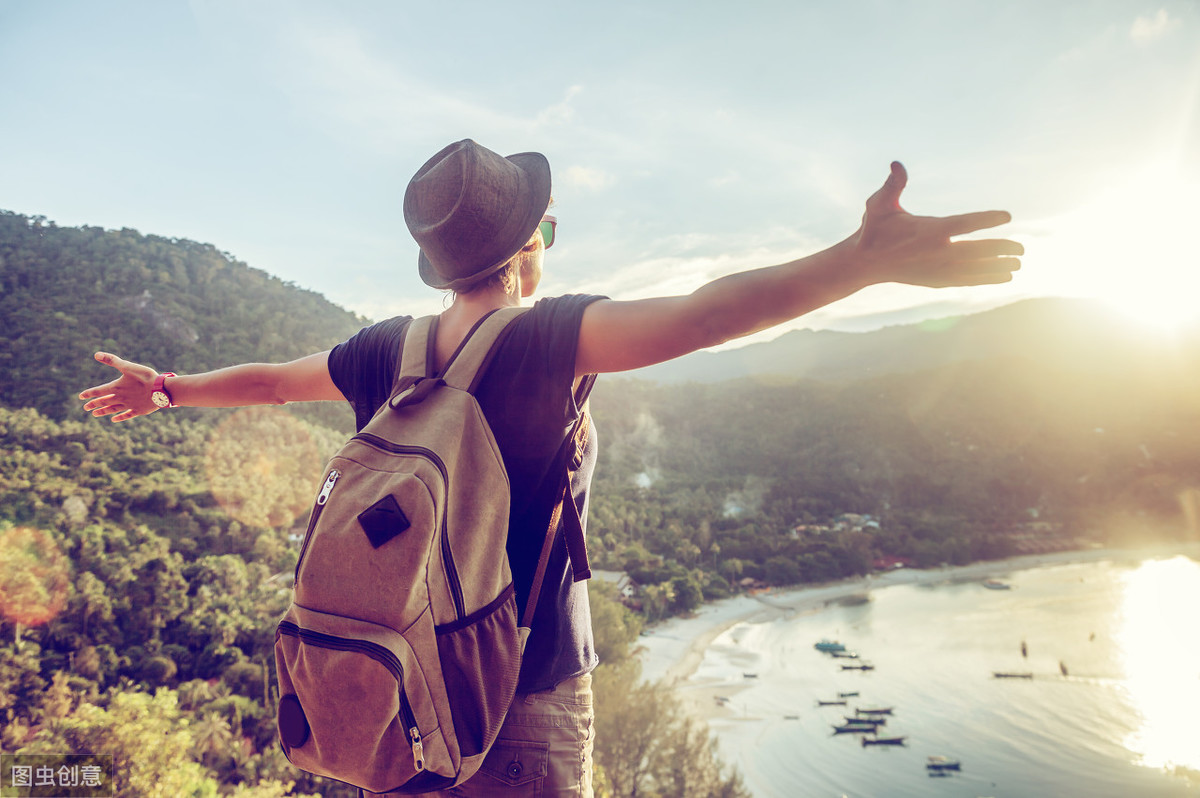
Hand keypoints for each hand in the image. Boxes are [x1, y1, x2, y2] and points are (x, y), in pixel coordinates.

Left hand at [79, 352, 160, 421]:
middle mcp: (120, 398)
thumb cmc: (146, 377)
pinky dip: (119, 417)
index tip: (81, 397)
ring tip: (95, 414)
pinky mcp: (138, 410)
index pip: (98, 391)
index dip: (89, 394)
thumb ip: (112, 361)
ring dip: (103, 411)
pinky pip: (126, 415)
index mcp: (116, 387)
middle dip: (93, 404)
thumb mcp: (128, 366)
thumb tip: (96, 354)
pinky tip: (114, 420)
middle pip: (103, 402)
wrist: (161, 390)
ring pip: (112, 409)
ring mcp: (129, 406)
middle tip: (85, 408)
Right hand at [848, 162, 1021, 287]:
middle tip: (1022, 249)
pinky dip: (986, 279)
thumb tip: (896, 163)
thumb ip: (893, 184)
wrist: (863, 264)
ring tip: (1018, 265)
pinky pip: (967, 280)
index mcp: (928, 230)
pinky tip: (1003, 277)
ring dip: (998, 267)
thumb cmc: (873, 230)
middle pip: (977, 251)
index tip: (1007, 216)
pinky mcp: (936, 281)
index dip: (987, 219)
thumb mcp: (879, 204)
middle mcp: (936, 252)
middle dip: (1001, 249)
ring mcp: (937, 269)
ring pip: (975, 269)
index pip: (964, 224)